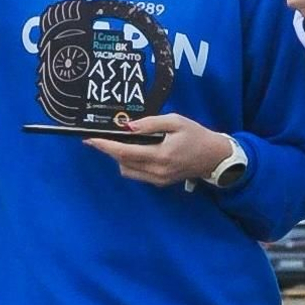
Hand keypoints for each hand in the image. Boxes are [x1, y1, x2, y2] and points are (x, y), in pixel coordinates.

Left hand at [83, 114, 232, 186]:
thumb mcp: (176, 121)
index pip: (125, 152)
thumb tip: (129, 126)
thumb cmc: (196, 135)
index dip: (105, 146)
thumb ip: (151, 123)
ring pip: (127, 170)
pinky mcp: (160, 183)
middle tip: (100, 138)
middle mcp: (157, 171)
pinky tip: (136, 151)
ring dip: (120, 157)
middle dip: (109, 150)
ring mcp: (158, 180)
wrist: (214, 157)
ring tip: (123, 142)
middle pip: (122, 162)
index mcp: (160, 155)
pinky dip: (131, 163)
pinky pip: (137, 174)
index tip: (90, 140)